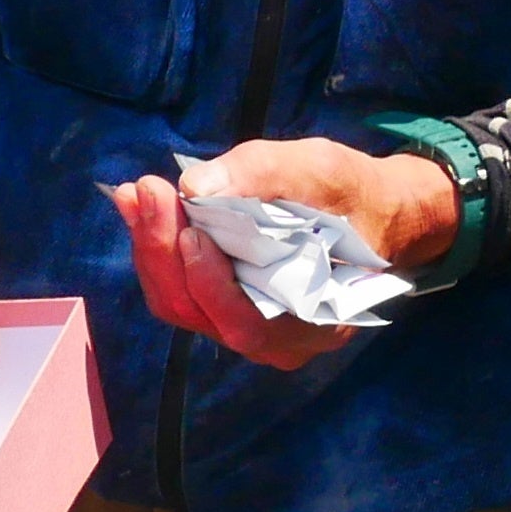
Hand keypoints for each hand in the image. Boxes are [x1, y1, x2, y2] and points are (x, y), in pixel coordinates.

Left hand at [108, 138, 457, 369]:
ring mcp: (247, 327)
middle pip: (197, 312)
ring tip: (135, 194)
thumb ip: (262, 176)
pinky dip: (160, 248)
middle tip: (144, 190)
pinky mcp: (225, 304)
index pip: (242, 320)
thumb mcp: (320, 169)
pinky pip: (182, 289)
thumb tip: (194, 186)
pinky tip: (145, 207)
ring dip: (152, 247)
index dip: (204, 276)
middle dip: (163, 249)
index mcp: (313, 322)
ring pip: (181, 303)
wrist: (375, 211)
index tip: (185, 220)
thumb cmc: (353, 194)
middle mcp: (276, 342)